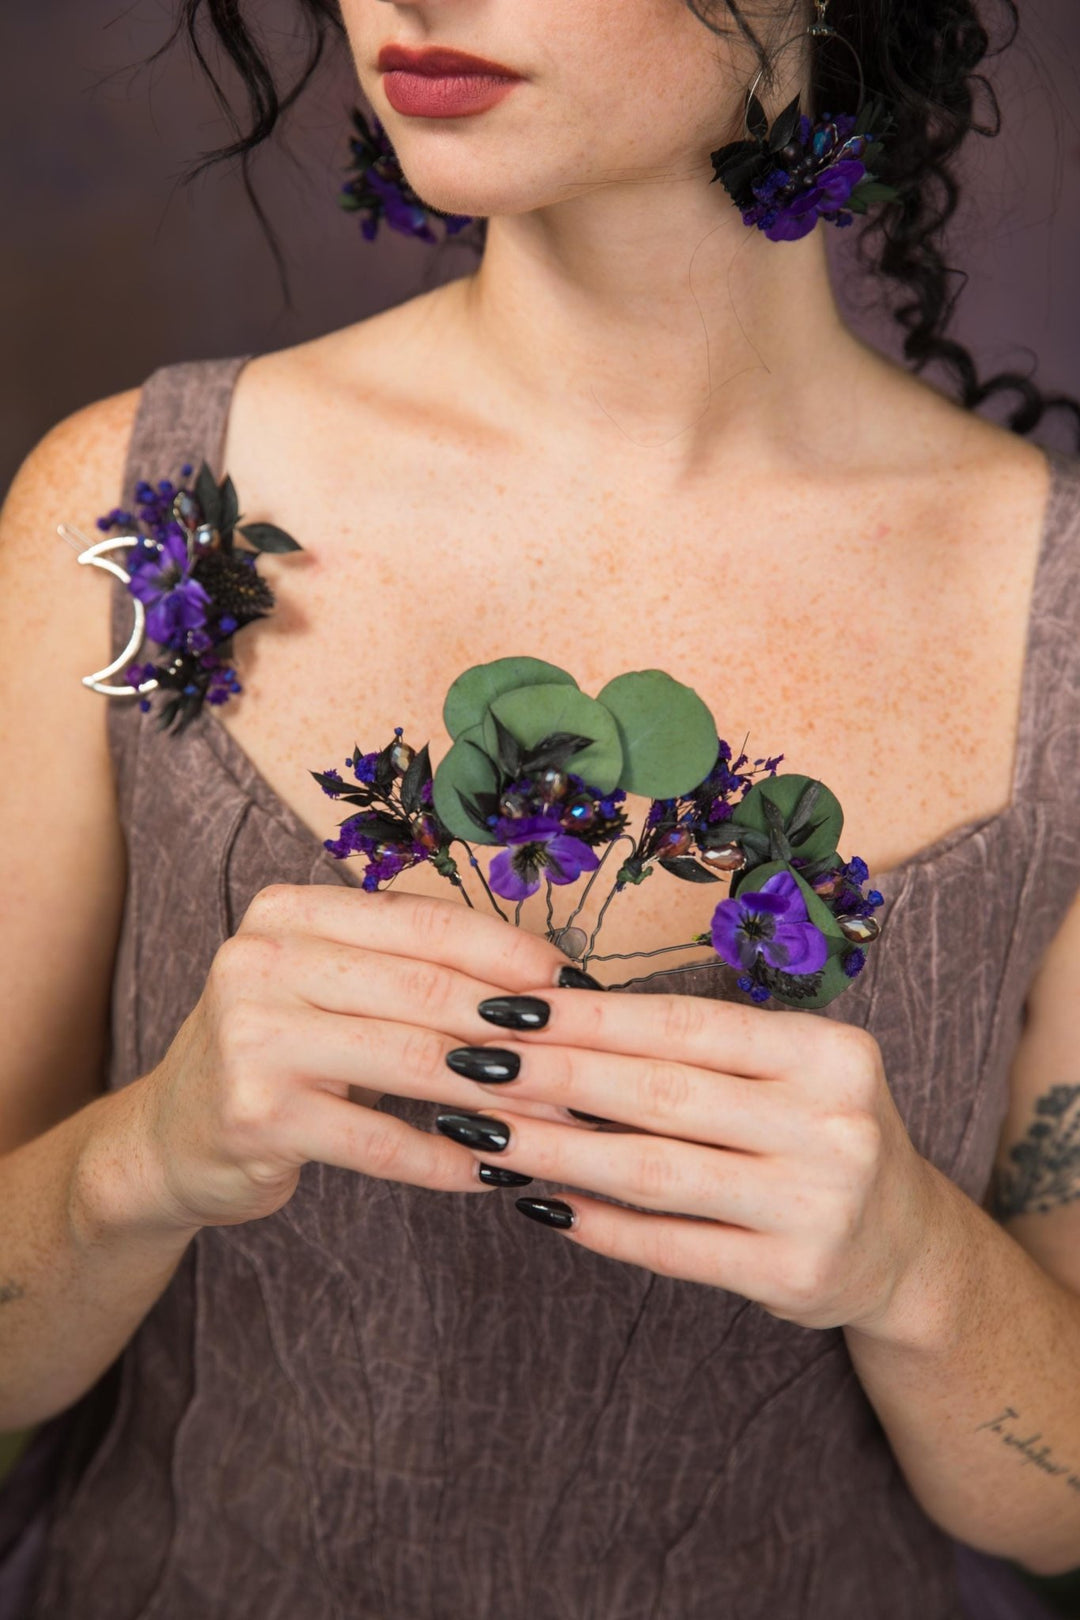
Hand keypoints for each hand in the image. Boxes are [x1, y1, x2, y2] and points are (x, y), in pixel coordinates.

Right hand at [133, 884, 575, 1231]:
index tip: (576, 984)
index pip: (428, 921)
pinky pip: (381, 1140)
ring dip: (501, 1097)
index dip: (512, 953)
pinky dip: (447, 1159)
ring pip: (415, 1062)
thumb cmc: (281, 1051)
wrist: (171, 1137)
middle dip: (521, 1029)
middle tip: (587, 1061)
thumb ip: (412, 967)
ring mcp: (253, 1035)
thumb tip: (546, 982)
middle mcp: (263, 958)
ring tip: (561, 1120)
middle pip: (429, 989)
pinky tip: (495, 1171)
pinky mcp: (255, 1115)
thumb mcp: (330, 985)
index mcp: (291, 910)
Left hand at [434, 987, 937, 1334]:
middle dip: (553, 1078)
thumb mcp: (791, 1071)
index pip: (686, 1024)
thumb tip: (555, 1023)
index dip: (589, 1017)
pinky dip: (598, 1225)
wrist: (905, 1245)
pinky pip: (670, 1247)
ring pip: (653, 1172)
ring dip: (555, 1152)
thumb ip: (699, 1050)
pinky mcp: (791, 1276)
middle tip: (471, 1065)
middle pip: (660, 1094)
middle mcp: (832, 1124)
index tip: (508, 1006)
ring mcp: (816, 1205)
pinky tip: (539, 1203)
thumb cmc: (816, 1131)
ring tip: (483, 1136)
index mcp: (829, 1052)